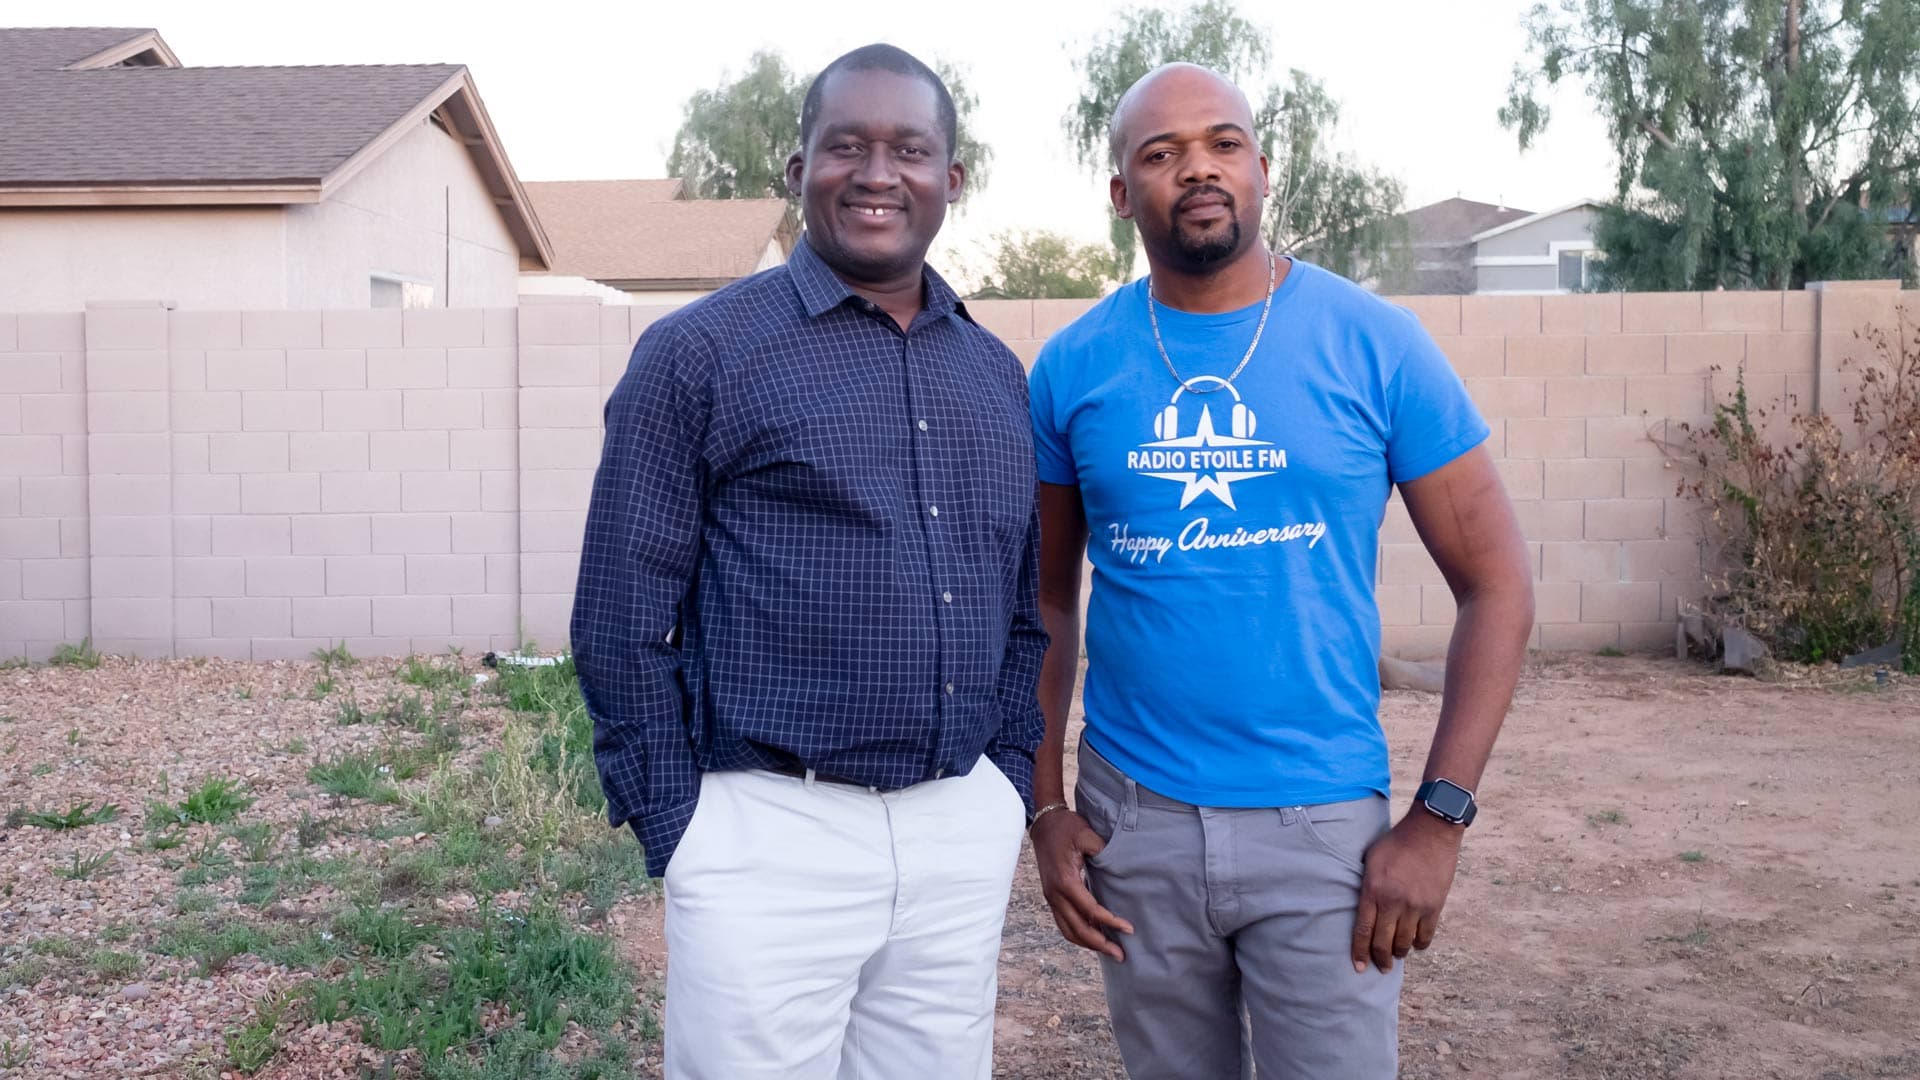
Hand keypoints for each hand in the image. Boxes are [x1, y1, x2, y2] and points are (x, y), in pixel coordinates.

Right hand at [1031, 809, 1133, 960]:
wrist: (1045, 823)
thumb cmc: (1067, 828)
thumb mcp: (1087, 835)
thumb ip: (1103, 852)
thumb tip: (1120, 869)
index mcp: (1065, 881)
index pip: (1090, 910)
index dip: (1110, 922)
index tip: (1129, 929)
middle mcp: (1055, 894)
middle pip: (1078, 929)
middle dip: (1100, 944)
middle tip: (1121, 955)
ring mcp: (1051, 897)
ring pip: (1068, 931)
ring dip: (1088, 944)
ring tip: (1108, 950)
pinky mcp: (1051, 896)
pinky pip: (1063, 923)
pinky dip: (1078, 934)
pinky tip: (1093, 937)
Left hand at [1350, 811, 1462, 973]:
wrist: (1430, 832)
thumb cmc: (1396, 843)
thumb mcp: (1371, 860)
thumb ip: (1365, 885)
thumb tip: (1361, 907)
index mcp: (1373, 890)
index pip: (1363, 931)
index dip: (1360, 953)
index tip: (1359, 968)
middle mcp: (1393, 902)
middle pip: (1383, 943)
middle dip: (1380, 960)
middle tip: (1380, 967)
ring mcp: (1415, 906)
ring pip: (1404, 943)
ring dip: (1399, 953)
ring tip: (1396, 954)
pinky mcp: (1434, 907)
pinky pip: (1425, 936)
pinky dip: (1419, 944)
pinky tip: (1414, 943)